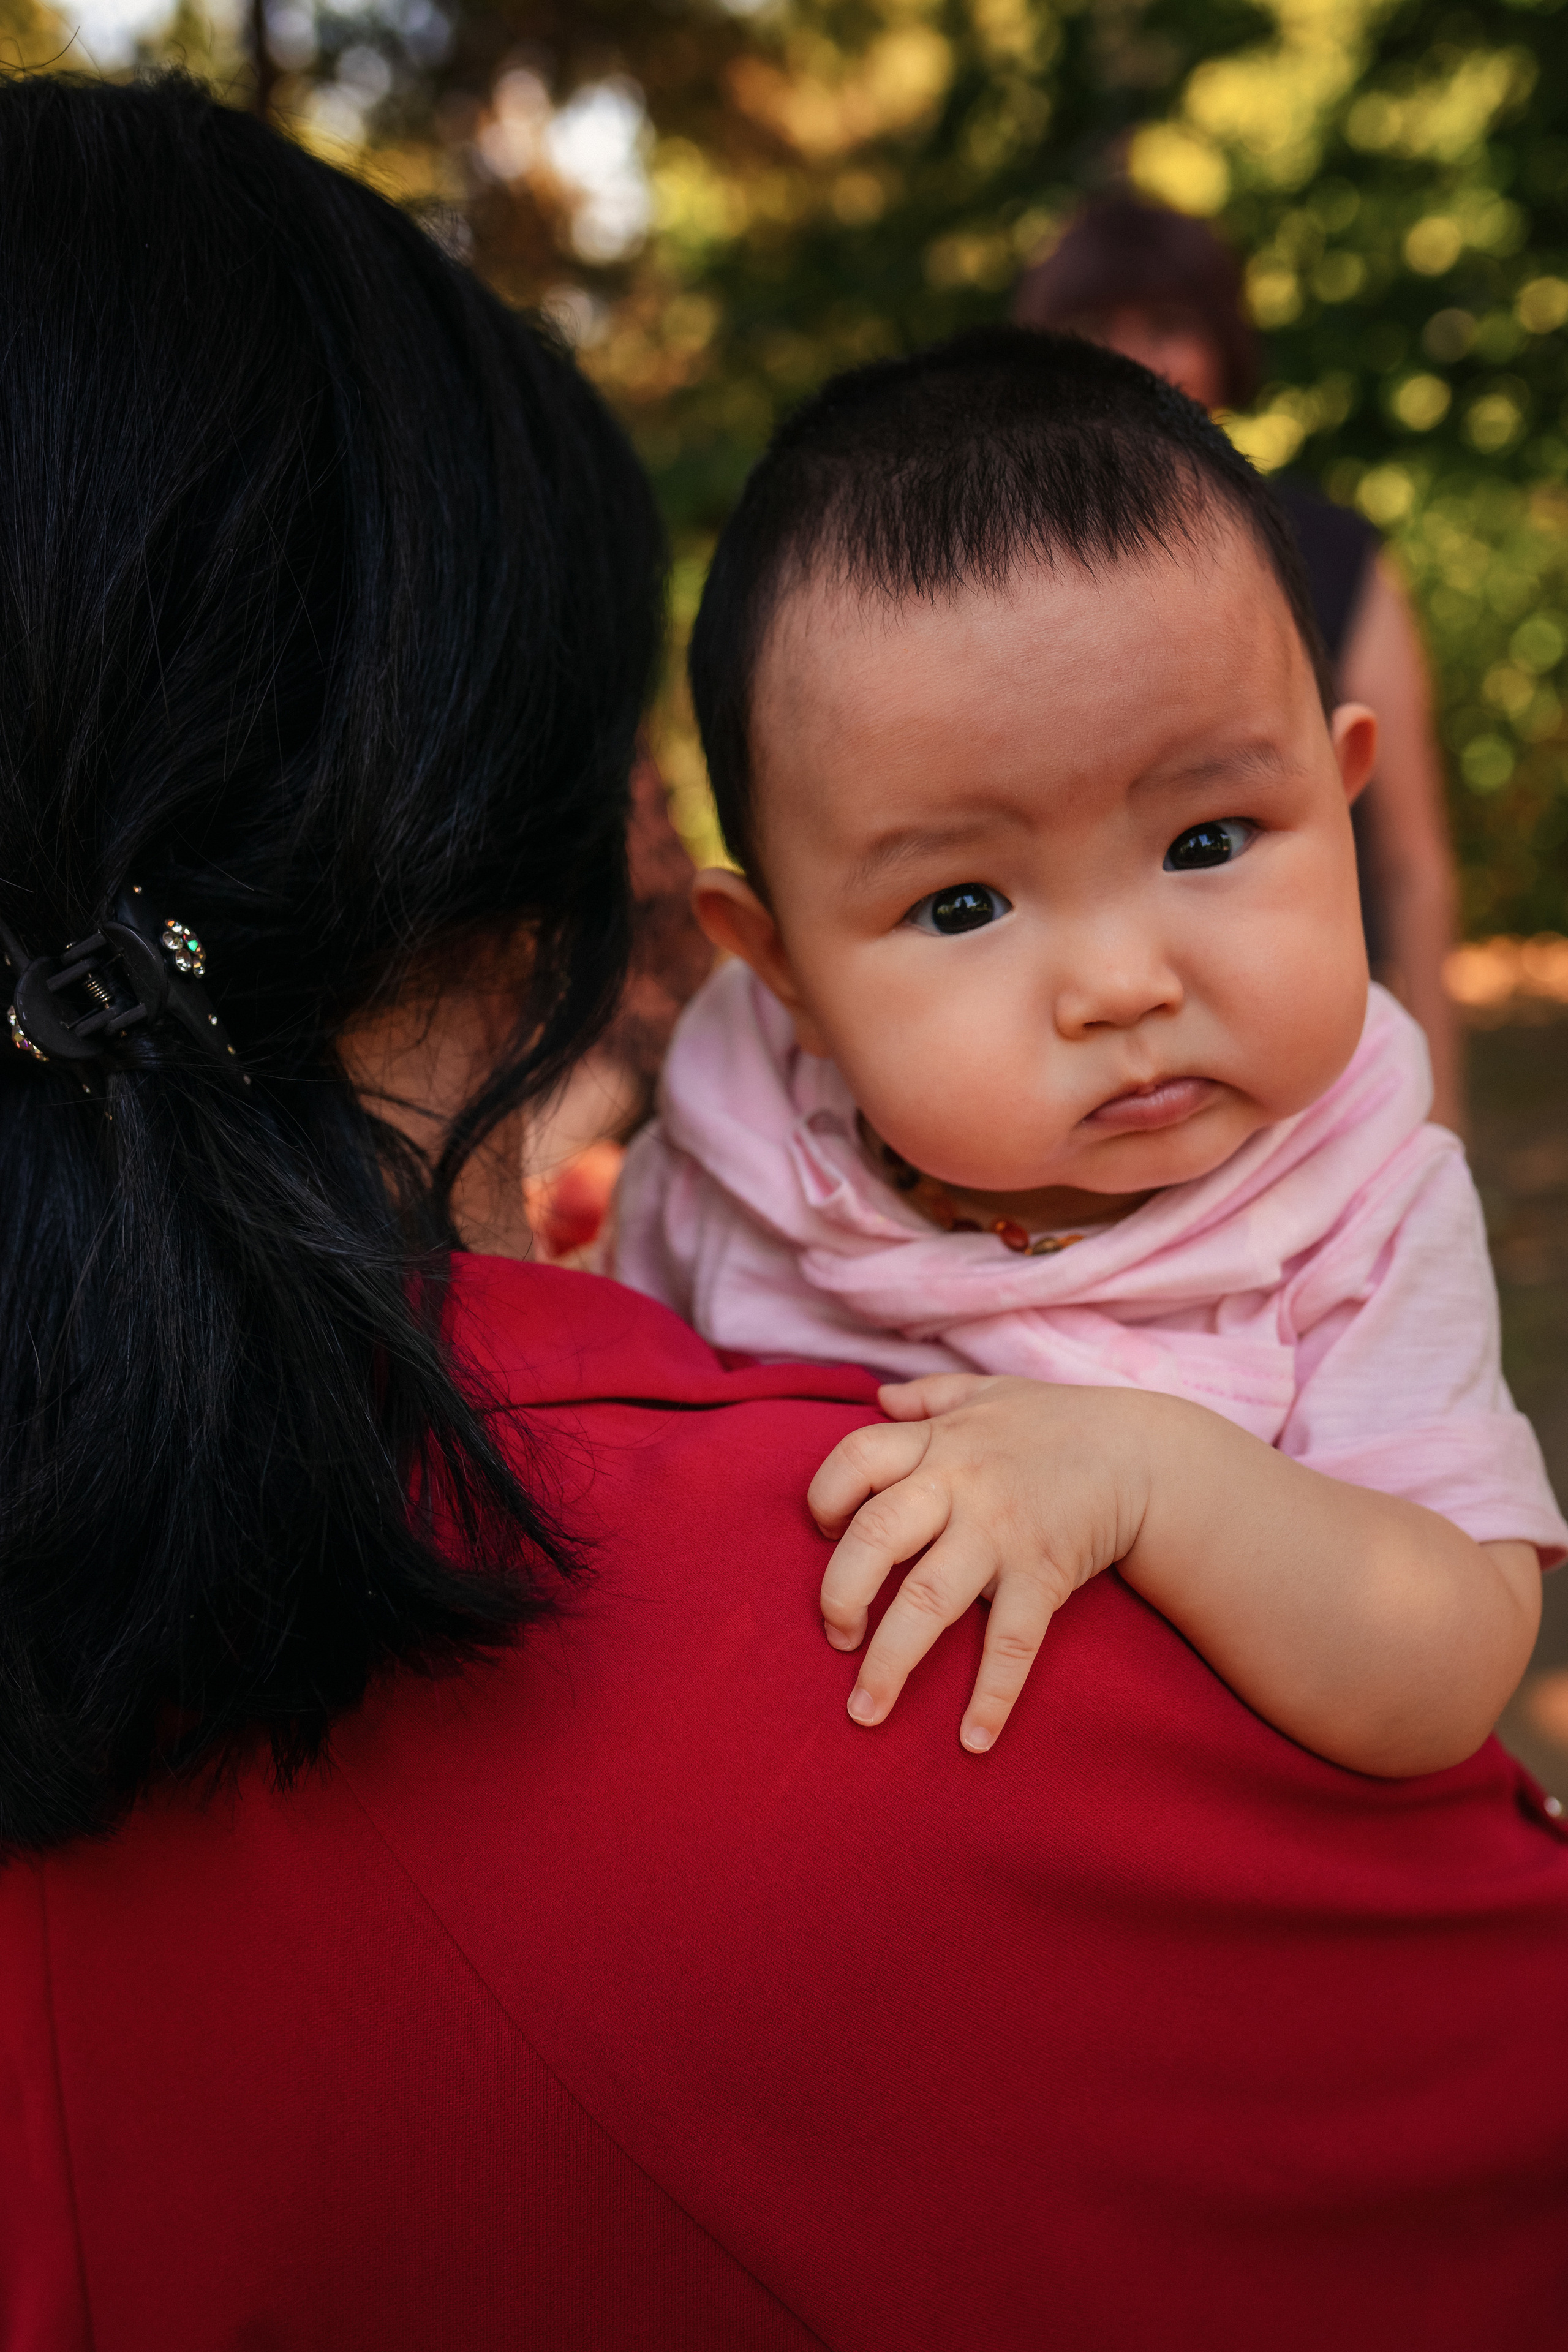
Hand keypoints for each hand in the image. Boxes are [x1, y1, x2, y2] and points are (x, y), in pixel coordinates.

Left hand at [808, 1374, 1153, 1751]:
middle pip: (876, 1537)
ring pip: (929, 1600)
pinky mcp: (1043, 1575)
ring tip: (864, 1713)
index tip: (824, 1533)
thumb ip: (929, 1396)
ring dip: (890, 1662)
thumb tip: (881, 1396)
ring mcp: (1000, 1533)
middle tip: (834, 1637)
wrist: (1146, 1453)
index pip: (855, 1461)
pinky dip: (992, 1694)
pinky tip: (974, 1740)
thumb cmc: (1057, 1423)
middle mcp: (960, 1485)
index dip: (825, 1498)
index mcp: (938, 1442)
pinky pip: (1011, 1642)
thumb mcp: (989, 1393)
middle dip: (840, 1594)